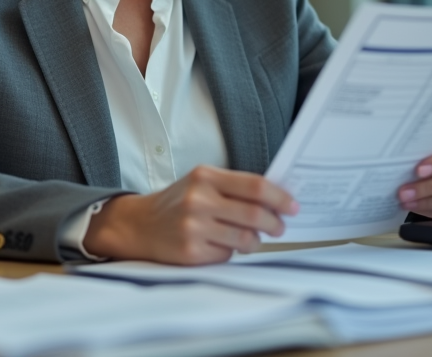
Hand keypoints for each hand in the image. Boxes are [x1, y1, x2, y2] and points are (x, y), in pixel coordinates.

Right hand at [82, 166, 298, 264]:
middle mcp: (198, 199)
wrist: (139, 225)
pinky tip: (222, 245)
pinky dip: (232, 252)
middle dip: (275, 223)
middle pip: (255, 214)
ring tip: (253, 239)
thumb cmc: (177, 203)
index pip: (254, 186)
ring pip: (246, 239)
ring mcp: (194, 227)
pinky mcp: (191, 252)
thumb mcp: (200, 183)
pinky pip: (228, 255)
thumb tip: (276, 200)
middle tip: (280, 227)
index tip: (292, 206)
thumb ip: (233, 188)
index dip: (279, 197)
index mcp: (205, 176)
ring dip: (257, 241)